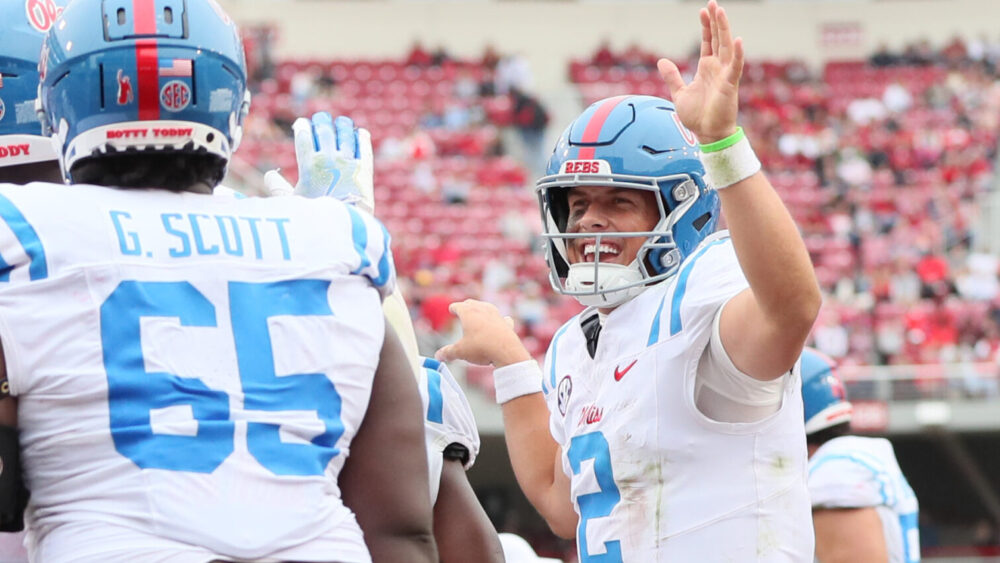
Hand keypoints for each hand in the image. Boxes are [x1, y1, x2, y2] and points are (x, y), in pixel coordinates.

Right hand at [263, 113, 374, 213]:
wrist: (344, 229)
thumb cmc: (315, 220)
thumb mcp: (292, 203)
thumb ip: (278, 188)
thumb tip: (269, 176)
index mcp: (309, 165)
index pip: (303, 135)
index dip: (302, 126)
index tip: (302, 125)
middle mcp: (330, 160)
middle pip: (324, 129)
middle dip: (321, 121)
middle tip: (320, 119)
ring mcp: (349, 163)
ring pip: (346, 133)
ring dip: (342, 125)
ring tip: (340, 123)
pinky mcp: (365, 170)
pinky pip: (364, 146)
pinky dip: (361, 137)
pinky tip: (359, 133)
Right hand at [435, 300, 531, 367]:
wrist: (506, 352)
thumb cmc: (481, 348)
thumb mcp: (461, 352)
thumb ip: (448, 352)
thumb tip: (438, 356)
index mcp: (469, 313)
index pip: (458, 306)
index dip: (453, 308)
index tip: (451, 309)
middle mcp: (483, 310)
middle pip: (472, 303)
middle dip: (466, 305)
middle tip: (463, 307)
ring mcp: (497, 315)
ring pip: (488, 307)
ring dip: (482, 309)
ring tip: (480, 311)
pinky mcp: (507, 324)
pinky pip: (503, 318)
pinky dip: (500, 319)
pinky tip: (504, 319)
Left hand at [656, 0, 743, 143]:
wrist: (707, 135)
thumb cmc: (697, 117)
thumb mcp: (679, 93)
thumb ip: (672, 76)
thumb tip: (662, 60)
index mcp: (706, 69)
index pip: (708, 42)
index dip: (706, 27)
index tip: (703, 11)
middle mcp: (717, 68)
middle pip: (718, 39)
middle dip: (715, 21)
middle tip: (713, 3)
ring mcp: (725, 75)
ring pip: (726, 47)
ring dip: (724, 29)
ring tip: (721, 12)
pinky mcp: (730, 85)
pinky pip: (735, 67)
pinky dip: (738, 54)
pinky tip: (738, 40)